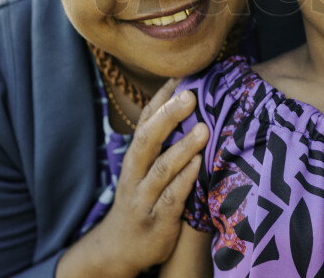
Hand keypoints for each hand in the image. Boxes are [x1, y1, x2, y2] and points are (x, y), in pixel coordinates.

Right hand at [57, 78, 209, 277]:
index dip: (161, 98)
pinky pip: (171, 198)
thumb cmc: (143, 198)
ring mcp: (144, 199)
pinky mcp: (157, 222)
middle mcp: (135, 174)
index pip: (145, 121)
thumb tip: (190, 104)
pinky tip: (200, 165)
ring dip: (182, 148)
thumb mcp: (147, 169)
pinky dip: (185, 180)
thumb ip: (165, 142)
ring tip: (204, 129)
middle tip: (191, 96)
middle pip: (147, 140)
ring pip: (160, 170)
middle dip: (168, 116)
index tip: (181, 76)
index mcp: (135, 157)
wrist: (120, 248)